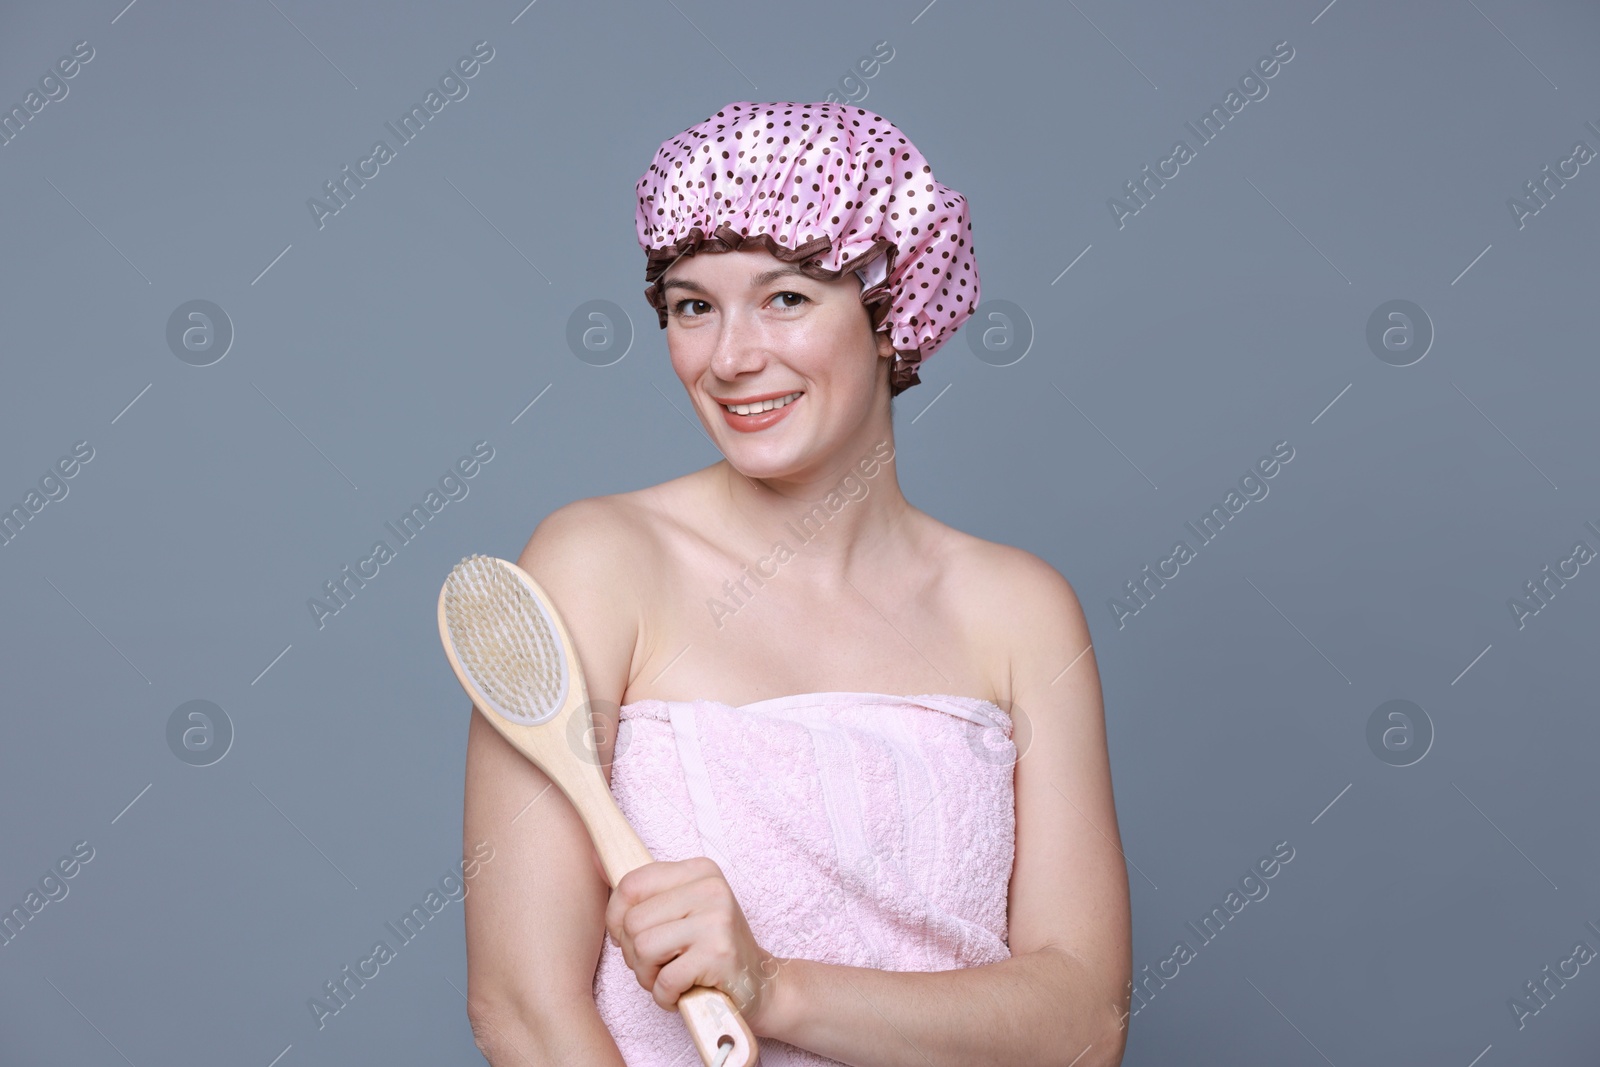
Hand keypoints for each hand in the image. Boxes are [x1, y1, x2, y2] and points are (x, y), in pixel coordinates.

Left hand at [604, 857, 784, 1031]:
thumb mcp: (681, 910)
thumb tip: (592, 856)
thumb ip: (644, 891)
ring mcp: (717, 919)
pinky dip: (665, 997)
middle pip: (633, 923)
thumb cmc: (710, 949)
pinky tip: (683, 993)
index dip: (617, 920)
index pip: (630, 884)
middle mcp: (710, 888)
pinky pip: (664, 980)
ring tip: (670, 978)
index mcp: (699, 870)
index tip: (631, 938)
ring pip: (643, 949)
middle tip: (659, 966)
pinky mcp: (719, 954)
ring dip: (649, 977)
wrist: (760, 985)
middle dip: (635, 956)